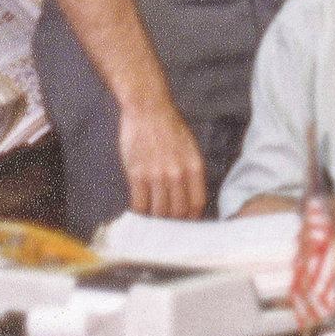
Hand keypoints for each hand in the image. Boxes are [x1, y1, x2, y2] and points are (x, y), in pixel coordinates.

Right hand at [118, 100, 206, 219]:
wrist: (148, 109)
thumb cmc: (169, 127)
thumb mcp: (190, 147)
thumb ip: (190, 171)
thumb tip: (188, 196)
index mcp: (194, 167)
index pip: (197, 203)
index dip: (191, 217)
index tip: (186, 222)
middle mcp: (178, 174)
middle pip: (178, 211)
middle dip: (173, 222)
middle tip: (167, 225)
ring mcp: (157, 175)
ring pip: (159, 211)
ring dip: (155, 220)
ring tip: (152, 221)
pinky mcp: (137, 175)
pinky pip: (140, 203)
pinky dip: (140, 212)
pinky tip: (139, 212)